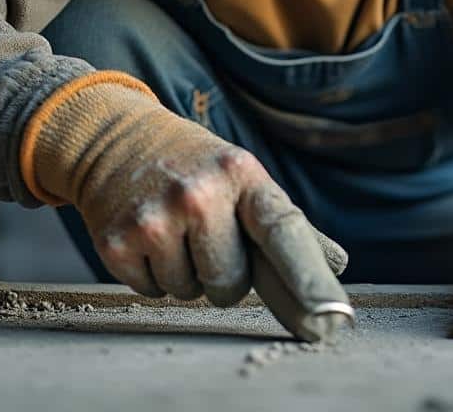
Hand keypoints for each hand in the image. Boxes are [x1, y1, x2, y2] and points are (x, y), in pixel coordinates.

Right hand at [32, 83, 349, 339]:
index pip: (283, 233)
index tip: (331, 315)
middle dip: (225, 274)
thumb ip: (286, 225)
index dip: (309, 277)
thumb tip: (340, 262)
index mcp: (242, 174)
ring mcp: (154, 218)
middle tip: (205, 235)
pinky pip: (152, 292)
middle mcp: (199, 193)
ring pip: (191, 292)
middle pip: (232, 284)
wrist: (113, 138)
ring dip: (186, 274)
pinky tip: (147, 237)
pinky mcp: (115, 241)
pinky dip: (152, 275)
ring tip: (174, 230)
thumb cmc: (195, 165)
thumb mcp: (242, 177)